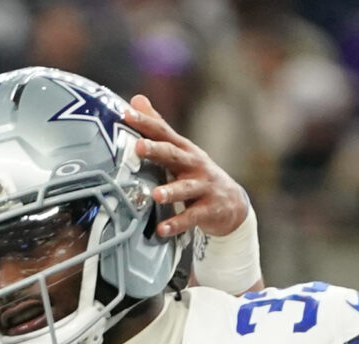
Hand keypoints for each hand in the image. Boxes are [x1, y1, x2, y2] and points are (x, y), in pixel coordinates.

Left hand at [124, 93, 248, 239]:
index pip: (163, 132)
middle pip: (174, 155)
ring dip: (171, 191)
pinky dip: (177, 224)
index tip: (126, 113)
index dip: (145, 122)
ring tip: (155, 195)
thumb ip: (158, 128)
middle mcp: (194, 165)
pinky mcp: (209, 210)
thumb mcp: (180, 150)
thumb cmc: (196, 174)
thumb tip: (136, 99)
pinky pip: (191, 218)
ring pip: (186, 188)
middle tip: (138, 146)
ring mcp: (203, 187)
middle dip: (156, 150)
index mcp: (183, 150)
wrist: (232, 204)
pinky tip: (162, 230)